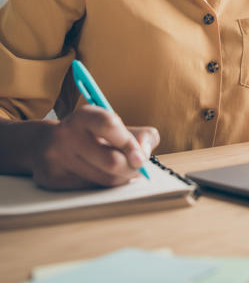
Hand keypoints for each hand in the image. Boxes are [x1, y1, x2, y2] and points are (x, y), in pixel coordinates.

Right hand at [31, 105, 159, 189]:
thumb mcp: (114, 126)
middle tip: (137, 167)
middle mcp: (66, 134)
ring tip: (124, 171)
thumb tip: (144, 153)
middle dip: (131, 168)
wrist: (45, 143)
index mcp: (84, 116)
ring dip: (121, 178)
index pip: (110, 125)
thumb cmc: (90, 134)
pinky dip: (105, 186)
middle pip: (111, 161)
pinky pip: (91, 189)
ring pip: (104, 179)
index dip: (130, 143)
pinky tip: (104, 176)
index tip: (141, 157)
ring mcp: (56, 158)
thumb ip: (140, 135)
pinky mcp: (51, 178)